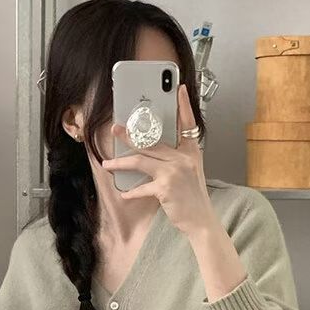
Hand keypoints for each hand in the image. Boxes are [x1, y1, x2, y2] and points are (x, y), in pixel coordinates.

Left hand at [101, 83, 217, 237]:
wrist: (201, 220)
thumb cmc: (193, 198)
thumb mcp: (191, 172)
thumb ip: (176, 159)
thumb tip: (151, 152)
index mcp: (191, 153)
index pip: (188, 124)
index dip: (184, 106)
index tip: (180, 90)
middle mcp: (183, 159)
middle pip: (152, 141)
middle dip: (130, 135)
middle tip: (115, 129)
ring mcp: (174, 172)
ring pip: (140, 160)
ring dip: (121, 162)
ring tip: (108, 163)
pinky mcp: (165, 188)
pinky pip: (141, 187)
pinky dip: (131, 192)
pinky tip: (124, 194)